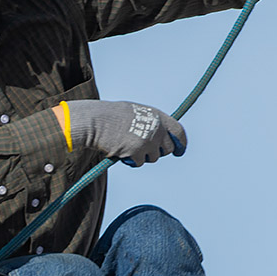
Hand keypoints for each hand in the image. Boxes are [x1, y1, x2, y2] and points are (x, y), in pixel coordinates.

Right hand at [64, 100, 186, 165]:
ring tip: (127, 145)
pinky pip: (140, 162)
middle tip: (143, 150)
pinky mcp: (138, 152)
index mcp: (157, 116)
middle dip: (157, 152)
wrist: (95, 121)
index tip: (179, 151)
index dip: (181, 143)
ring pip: (153, 158)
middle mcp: (156, 128)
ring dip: (142, 156)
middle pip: (167, 149)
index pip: (179, 131)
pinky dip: (131, 160)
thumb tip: (162, 136)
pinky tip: (121, 151)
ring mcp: (148, 140)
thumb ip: (151, 122)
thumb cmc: (111, 116)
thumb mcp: (136, 113)